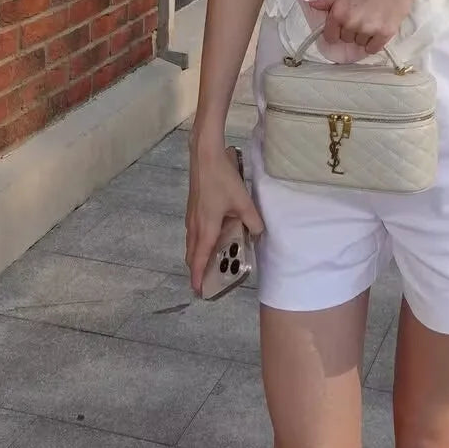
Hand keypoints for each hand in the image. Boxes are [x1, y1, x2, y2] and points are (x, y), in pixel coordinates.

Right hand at [185, 141, 263, 294]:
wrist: (205, 156)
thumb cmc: (223, 179)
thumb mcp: (243, 201)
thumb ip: (252, 221)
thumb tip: (257, 235)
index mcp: (206, 228)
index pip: (200, 259)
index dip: (198, 276)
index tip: (198, 291)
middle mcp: (195, 226)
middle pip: (193, 254)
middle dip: (197, 269)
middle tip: (205, 282)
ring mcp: (191, 216)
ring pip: (192, 243)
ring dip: (198, 255)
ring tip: (208, 263)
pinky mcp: (192, 207)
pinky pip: (193, 232)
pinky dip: (199, 242)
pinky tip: (211, 237)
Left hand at [308, 0, 421, 54]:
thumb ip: (329, 0)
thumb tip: (310, 3)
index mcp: (339, 12)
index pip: (330, 36)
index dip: (335, 31)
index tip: (342, 27)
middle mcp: (351, 23)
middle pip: (346, 39)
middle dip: (351, 30)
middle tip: (362, 15)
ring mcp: (369, 30)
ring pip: (360, 43)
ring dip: (364, 36)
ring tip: (373, 19)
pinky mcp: (386, 33)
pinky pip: (374, 49)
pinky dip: (375, 43)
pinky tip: (378, 30)